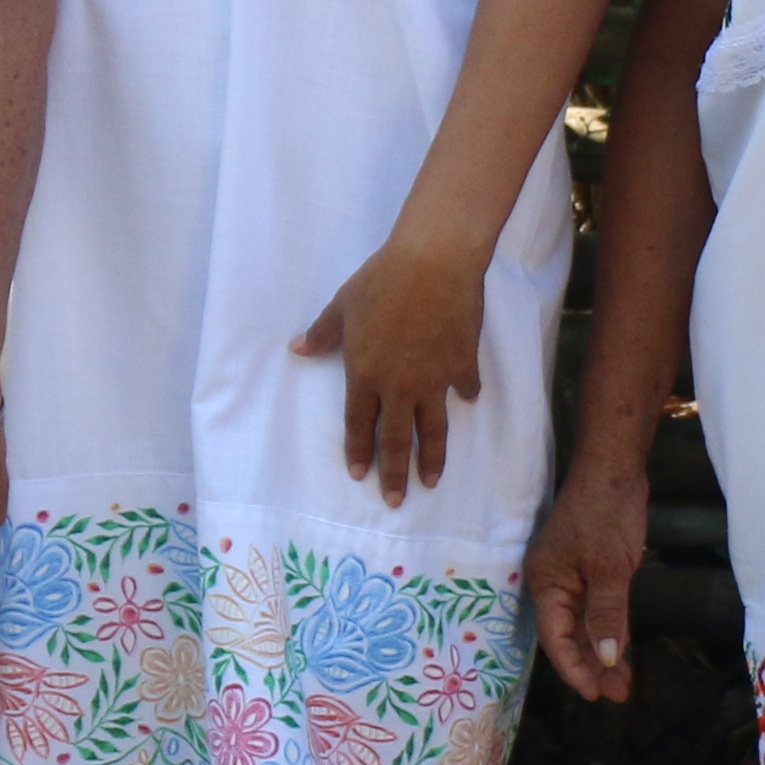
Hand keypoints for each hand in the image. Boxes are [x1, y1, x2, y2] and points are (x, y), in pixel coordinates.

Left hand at [295, 230, 483, 505]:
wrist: (433, 262)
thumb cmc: (381, 280)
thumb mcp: (342, 306)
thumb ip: (322, 334)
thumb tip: (297, 349)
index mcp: (365, 374)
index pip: (359, 424)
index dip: (359, 451)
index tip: (360, 476)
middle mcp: (400, 386)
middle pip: (397, 440)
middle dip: (394, 474)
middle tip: (396, 501)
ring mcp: (434, 379)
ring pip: (433, 429)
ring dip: (432, 458)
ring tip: (432, 481)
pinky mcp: (462, 364)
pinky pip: (464, 388)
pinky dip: (465, 395)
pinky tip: (466, 402)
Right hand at [528, 447, 652, 705]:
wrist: (615, 467)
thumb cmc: (605, 511)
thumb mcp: (610, 567)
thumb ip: (607, 614)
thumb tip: (606, 658)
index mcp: (545, 583)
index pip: (555, 637)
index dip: (575, 669)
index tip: (596, 694)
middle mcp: (554, 584)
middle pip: (568, 636)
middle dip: (592, 667)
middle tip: (616, 695)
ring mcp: (573, 577)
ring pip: (585, 626)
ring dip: (603, 653)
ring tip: (623, 685)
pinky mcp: (593, 570)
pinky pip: (598, 610)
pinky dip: (610, 631)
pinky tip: (623, 652)